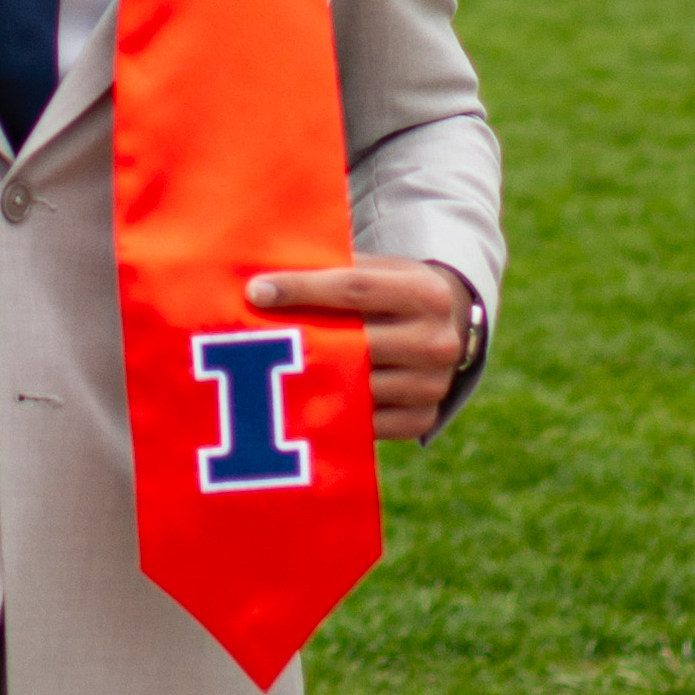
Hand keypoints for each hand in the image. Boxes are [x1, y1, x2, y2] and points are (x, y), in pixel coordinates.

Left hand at [244, 256, 473, 444]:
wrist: (444, 331)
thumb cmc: (390, 295)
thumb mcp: (377, 270)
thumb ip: (333, 270)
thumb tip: (263, 275)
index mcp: (427, 293)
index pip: (353, 288)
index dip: (301, 288)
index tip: (256, 291)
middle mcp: (438, 342)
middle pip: (356, 342)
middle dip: (299, 339)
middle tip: (250, 338)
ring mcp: (433, 386)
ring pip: (358, 386)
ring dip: (310, 381)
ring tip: (264, 372)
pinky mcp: (420, 420)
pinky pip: (366, 424)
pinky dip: (331, 413)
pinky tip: (295, 402)